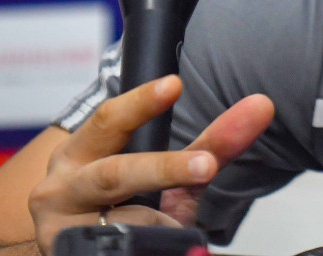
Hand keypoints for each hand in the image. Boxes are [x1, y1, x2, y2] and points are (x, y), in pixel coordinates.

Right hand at [28, 75, 273, 253]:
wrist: (70, 250)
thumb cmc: (117, 203)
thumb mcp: (161, 172)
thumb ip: (211, 142)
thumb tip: (262, 106)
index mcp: (79, 153)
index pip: (109, 120)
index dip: (140, 102)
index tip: (175, 84)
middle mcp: (61, 189)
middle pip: (113, 174)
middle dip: (163, 169)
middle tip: (205, 165)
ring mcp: (60, 230)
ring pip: (118, 224)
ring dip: (156, 223)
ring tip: (179, 226)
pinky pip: (114, 254)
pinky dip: (146, 251)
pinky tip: (164, 248)